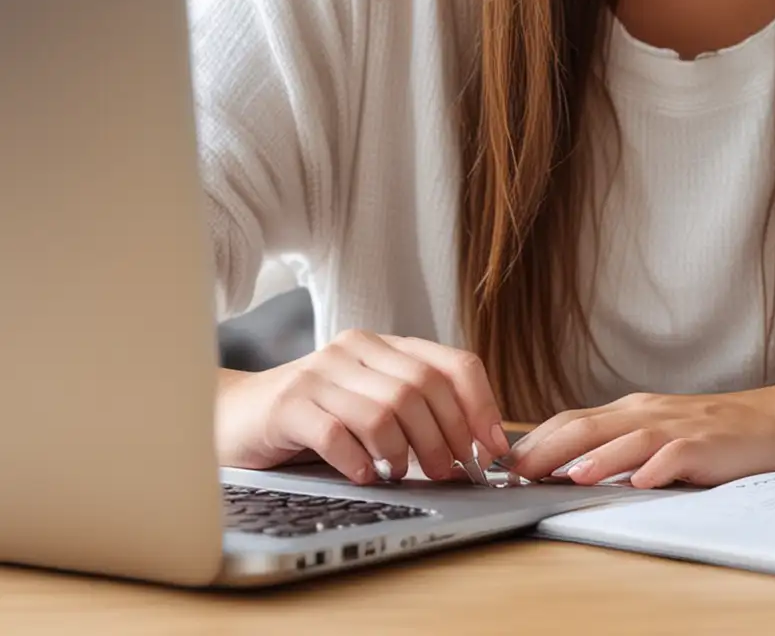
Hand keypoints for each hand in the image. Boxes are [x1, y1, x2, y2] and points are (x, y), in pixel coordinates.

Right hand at [216, 329, 510, 484]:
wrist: (232, 416)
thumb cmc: (311, 417)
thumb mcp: (368, 404)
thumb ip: (412, 411)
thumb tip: (473, 446)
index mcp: (383, 345)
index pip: (452, 363)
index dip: (480, 405)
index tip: (494, 446)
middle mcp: (355, 349)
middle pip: (422, 388)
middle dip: (446, 435)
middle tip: (451, 471)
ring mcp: (320, 373)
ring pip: (386, 409)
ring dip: (405, 451)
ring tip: (405, 475)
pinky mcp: (289, 404)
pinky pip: (337, 432)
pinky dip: (359, 460)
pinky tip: (364, 477)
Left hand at [504, 380, 774, 489]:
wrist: (774, 423)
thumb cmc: (711, 433)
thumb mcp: (656, 432)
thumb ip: (616, 444)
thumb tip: (562, 467)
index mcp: (631, 411)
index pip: (573, 420)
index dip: (537, 441)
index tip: (503, 464)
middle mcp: (648, 413)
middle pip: (591, 425)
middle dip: (551, 448)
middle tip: (518, 471)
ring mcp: (679, 426)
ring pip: (630, 438)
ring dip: (599, 458)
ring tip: (571, 477)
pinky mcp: (708, 444)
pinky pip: (678, 455)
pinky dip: (658, 467)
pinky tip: (642, 482)